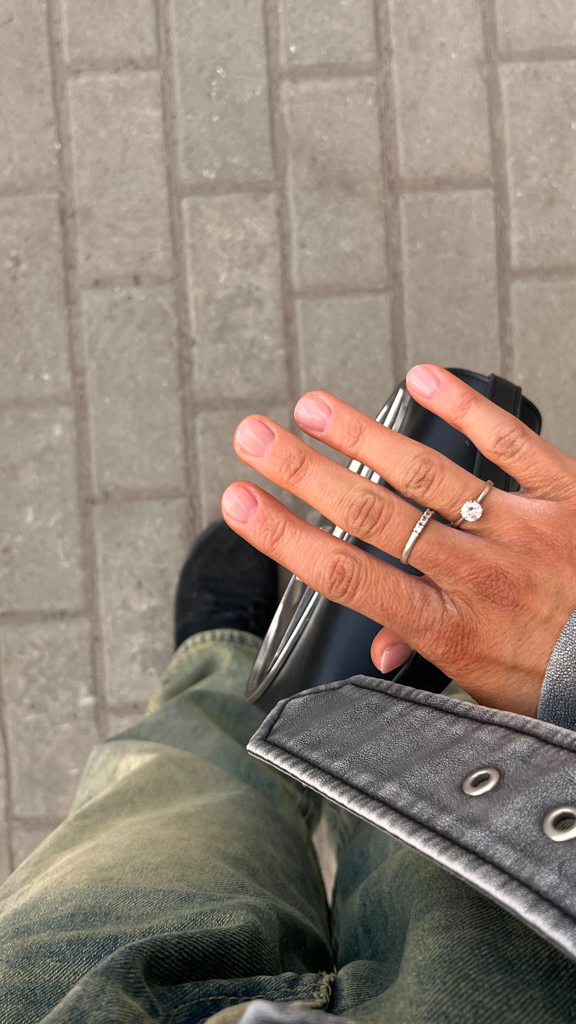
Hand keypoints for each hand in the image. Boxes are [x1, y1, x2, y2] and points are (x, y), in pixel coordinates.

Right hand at [221, 366, 575, 716]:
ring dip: (363, 436)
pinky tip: (423, 378)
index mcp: (447, 626)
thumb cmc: (557, 679)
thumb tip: (377, 645)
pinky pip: (511, 444)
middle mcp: (476, 573)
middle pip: (371, 514)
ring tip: (312, 407)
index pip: (345, 575)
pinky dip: (466, 408)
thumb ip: (423, 658)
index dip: (284, 536)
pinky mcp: (564, 497)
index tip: (238, 502)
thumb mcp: (481, 687)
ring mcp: (520, 529)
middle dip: (302, 473)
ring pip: (427, 474)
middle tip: (252, 437)